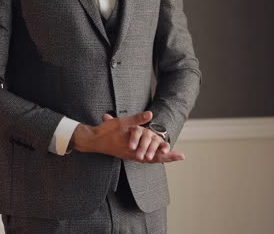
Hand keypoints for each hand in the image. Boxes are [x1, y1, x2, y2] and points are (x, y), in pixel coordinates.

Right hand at [69, 111, 184, 162]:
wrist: (92, 140)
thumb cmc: (106, 131)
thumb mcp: (123, 122)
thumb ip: (137, 119)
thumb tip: (150, 114)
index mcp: (135, 150)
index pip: (155, 155)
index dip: (168, 155)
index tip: (180, 155)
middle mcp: (134, 155)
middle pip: (155, 159)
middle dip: (168, 157)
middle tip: (181, 156)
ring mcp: (130, 155)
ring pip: (149, 159)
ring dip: (160, 156)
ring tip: (171, 155)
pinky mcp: (126, 154)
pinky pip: (142, 157)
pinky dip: (151, 156)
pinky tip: (154, 154)